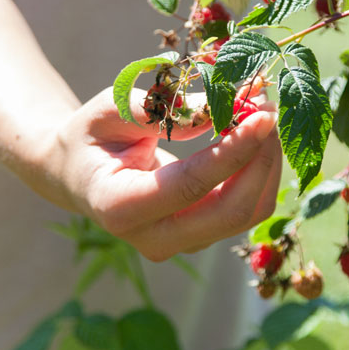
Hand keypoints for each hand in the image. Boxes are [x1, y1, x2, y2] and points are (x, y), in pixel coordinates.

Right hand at [28, 86, 282, 261]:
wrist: (79, 175)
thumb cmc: (91, 136)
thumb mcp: (109, 110)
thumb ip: (158, 110)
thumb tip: (217, 106)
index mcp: (120, 207)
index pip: (191, 186)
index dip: (233, 152)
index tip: (262, 115)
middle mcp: (153, 237)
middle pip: (229, 212)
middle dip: (260, 160)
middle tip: (269, 109)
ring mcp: (180, 244)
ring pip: (247, 213)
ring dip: (266, 164)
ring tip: (265, 114)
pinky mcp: (201, 236)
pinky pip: (246, 209)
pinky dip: (261, 172)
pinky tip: (258, 136)